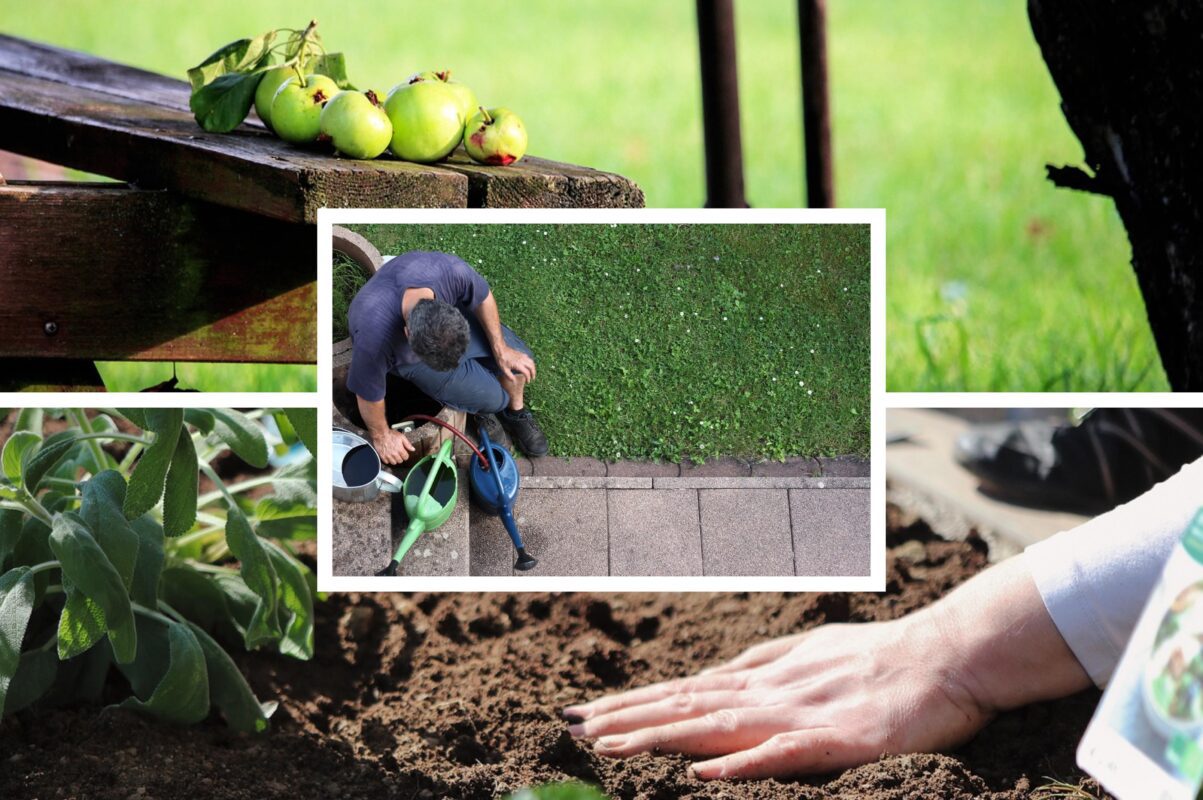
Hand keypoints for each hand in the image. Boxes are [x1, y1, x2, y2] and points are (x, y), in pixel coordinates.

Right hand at [371, 429, 414, 465]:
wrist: (380, 434)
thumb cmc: (391, 434)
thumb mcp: (402, 437)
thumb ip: (408, 444)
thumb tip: (413, 449)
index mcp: (400, 449)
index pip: (405, 457)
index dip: (406, 456)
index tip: (404, 454)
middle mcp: (394, 454)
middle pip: (400, 461)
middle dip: (401, 458)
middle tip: (399, 455)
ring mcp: (388, 455)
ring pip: (393, 463)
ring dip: (395, 460)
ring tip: (394, 456)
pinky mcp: (382, 456)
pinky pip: (386, 462)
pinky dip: (388, 460)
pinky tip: (388, 457)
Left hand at [495, 345, 535, 381]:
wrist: (500, 350)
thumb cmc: (501, 360)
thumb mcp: (504, 370)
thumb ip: (510, 376)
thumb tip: (514, 381)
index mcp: (518, 365)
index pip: (527, 372)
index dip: (528, 378)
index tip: (527, 381)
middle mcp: (522, 360)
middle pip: (532, 367)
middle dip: (533, 373)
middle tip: (532, 378)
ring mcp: (522, 356)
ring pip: (531, 362)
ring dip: (533, 368)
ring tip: (532, 372)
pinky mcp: (521, 354)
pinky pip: (529, 358)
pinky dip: (531, 363)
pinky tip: (529, 365)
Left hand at [562, 611, 991, 780]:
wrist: (949, 654)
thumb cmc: (882, 656)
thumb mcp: (811, 654)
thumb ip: (765, 666)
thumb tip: (719, 674)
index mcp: (765, 676)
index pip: (685, 691)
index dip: (634, 703)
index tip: (586, 714)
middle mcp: (771, 691)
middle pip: (687, 706)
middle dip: (627, 719)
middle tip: (571, 729)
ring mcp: (802, 713)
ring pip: (717, 726)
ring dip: (660, 736)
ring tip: (609, 746)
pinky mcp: (839, 739)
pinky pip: (783, 754)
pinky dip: (740, 763)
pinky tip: (703, 772)